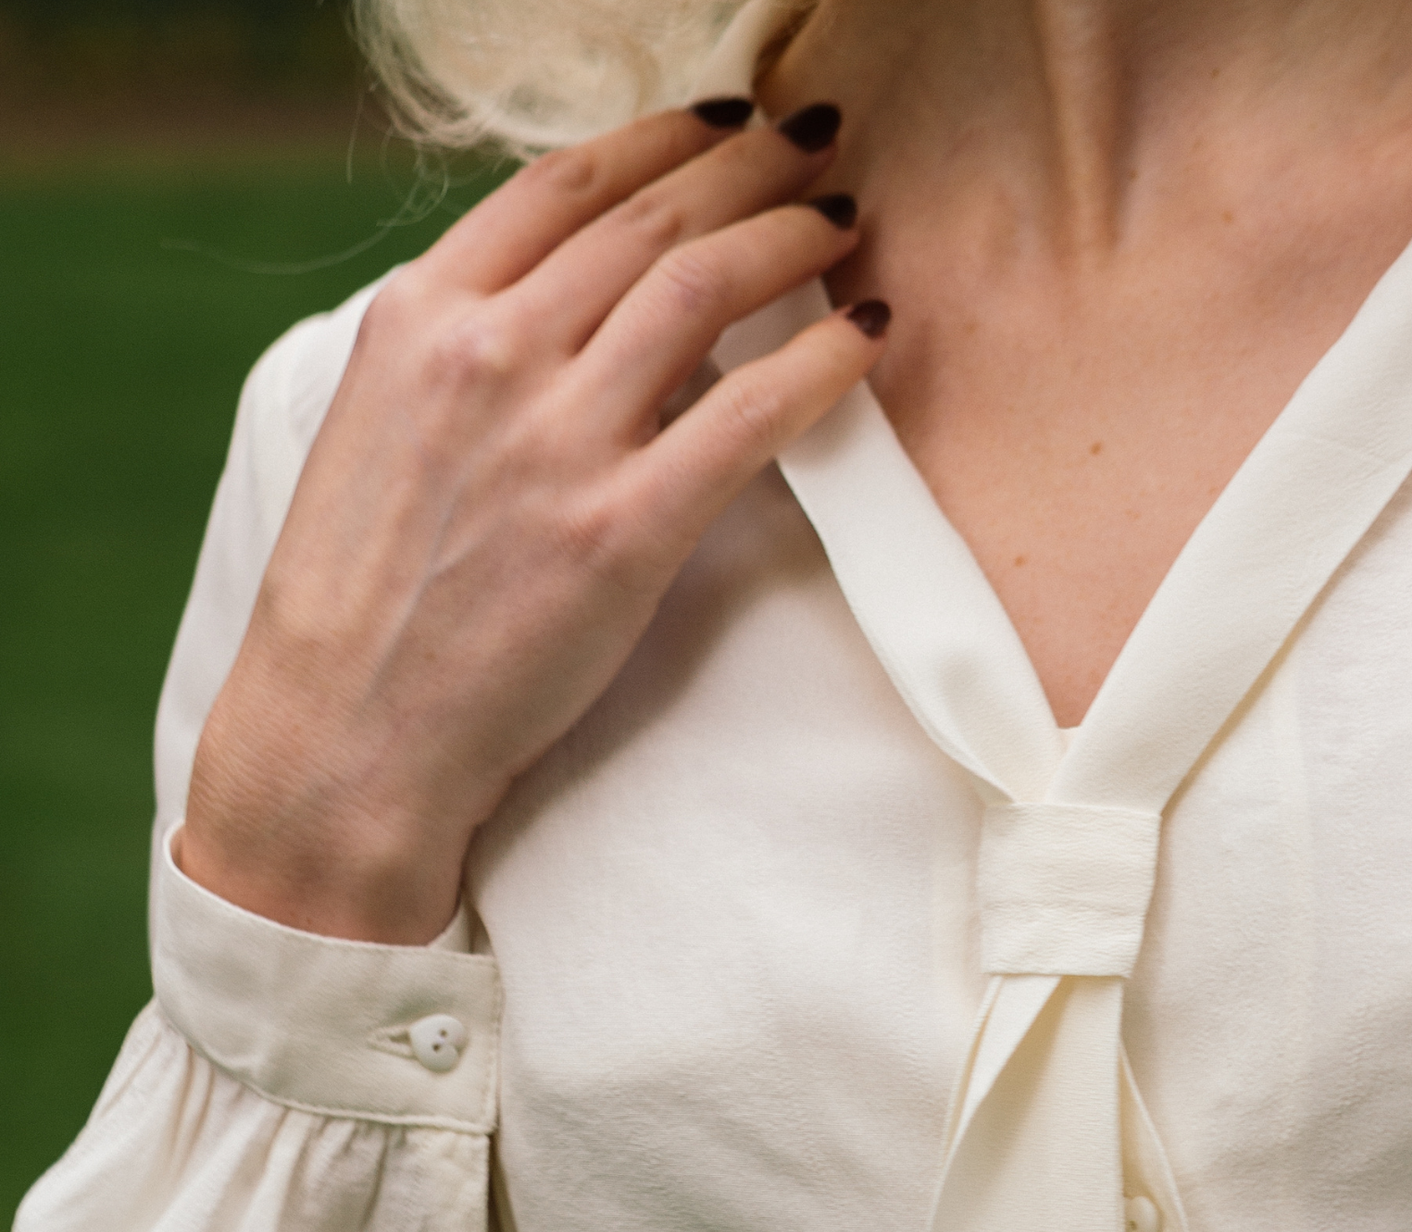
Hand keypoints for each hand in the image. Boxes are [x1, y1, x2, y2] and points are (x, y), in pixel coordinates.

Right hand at [181, 99, 883, 942]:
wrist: (349, 732)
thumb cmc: (367, 599)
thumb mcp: (385, 428)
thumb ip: (472, 354)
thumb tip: (587, 313)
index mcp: (421, 318)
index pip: (564, 185)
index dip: (664, 140)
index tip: (725, 122)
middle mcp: (490, 356)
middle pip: (651, 220)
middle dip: (751, 167)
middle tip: (816, 148)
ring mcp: (558, 441)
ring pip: (704, 288)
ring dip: (793, 239)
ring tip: (845, 223)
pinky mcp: (623, 531)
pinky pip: (751, 414)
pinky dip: (821, 363)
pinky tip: (865, 338)